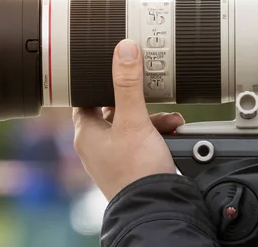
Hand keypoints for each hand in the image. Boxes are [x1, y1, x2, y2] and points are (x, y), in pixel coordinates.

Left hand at [72, 39, 184, 200]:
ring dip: (151, 118)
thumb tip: (123, 50)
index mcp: (86, 133)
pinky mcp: (131, 164)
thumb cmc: (137, 171)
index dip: (97, 82)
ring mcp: (113, 156)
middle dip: (136, 101)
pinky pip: (140, 140)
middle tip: (150, 93)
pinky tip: (173, 132)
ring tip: (170, 119)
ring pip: (130, 124)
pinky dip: (156, 133)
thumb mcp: (134, 120)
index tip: (112, 69)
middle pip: (112, 108)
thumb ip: (128, 84)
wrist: (157, 208)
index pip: (85, 98)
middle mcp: (96, 144)